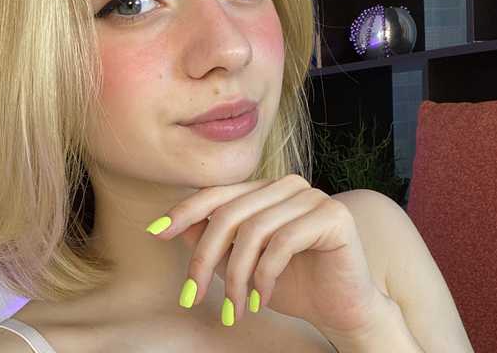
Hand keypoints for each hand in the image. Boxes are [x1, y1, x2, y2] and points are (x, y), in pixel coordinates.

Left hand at [146, 174, 392, 337]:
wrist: (341, 309)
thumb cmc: (290, 284)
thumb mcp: (241, 262)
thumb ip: (213, 239)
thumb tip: (172, 225)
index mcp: (265, 189)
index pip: (217, 194)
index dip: (184, 212)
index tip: (156, 232)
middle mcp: (288, 185)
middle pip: (229, 214)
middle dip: (204, 259)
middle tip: (192, 296)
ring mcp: (313, 196)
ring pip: (253, 231)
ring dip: (236, 277)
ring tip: (233, 309)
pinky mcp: (333, 216)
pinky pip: (282, 243)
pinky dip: (264, 276)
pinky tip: (261, 300)